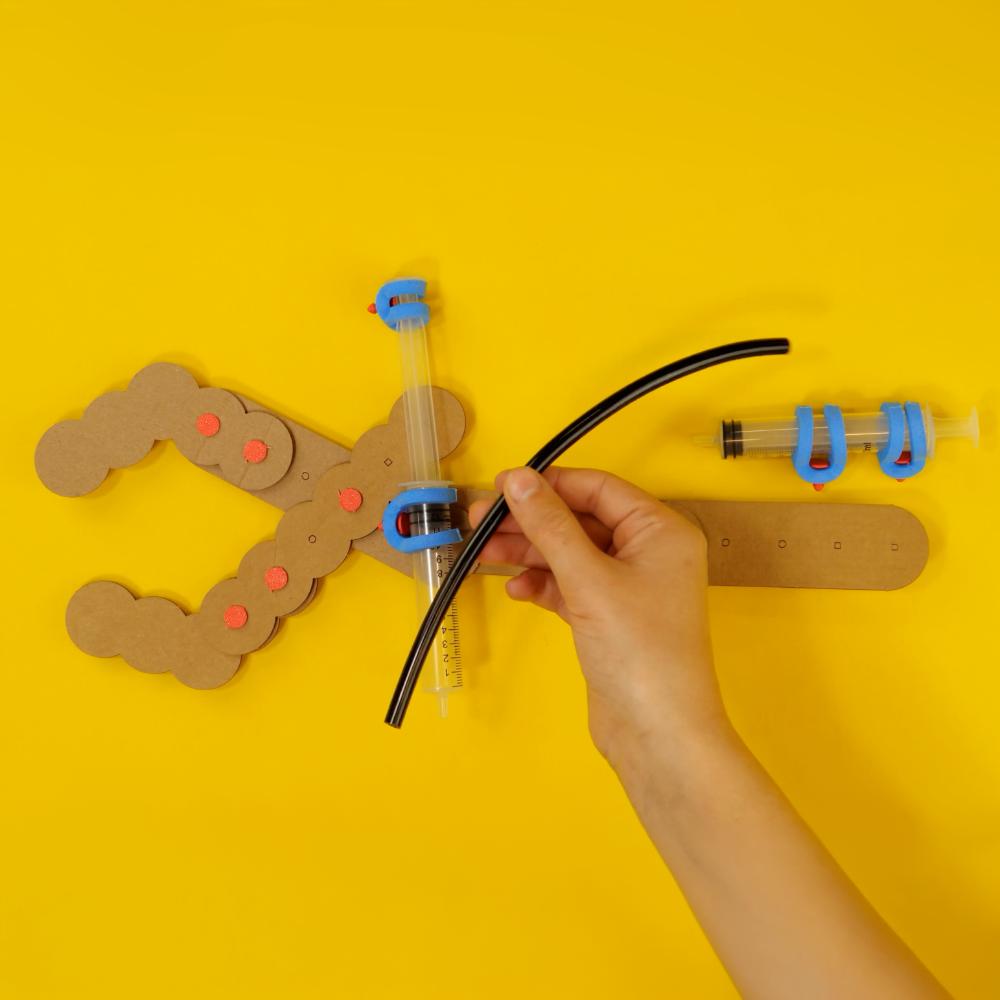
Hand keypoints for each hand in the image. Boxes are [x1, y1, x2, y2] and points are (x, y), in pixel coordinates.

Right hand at [469, 467, 729, 769]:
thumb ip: (550, 525)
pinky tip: (517, 590)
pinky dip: (543, 585)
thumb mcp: (589, 579)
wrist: (658, 734)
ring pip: (570, 555)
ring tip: (485, 555)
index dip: (549, 483)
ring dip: (529, 553)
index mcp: (661, 531)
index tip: (502, 485)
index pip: (598, 489)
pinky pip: (570, 587)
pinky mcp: (610, 619)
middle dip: (531, 522)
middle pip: (580, 521)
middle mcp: (649, 553)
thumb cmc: (640, 651)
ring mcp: (629, 588)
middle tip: (480, 522)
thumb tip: (518, 479)